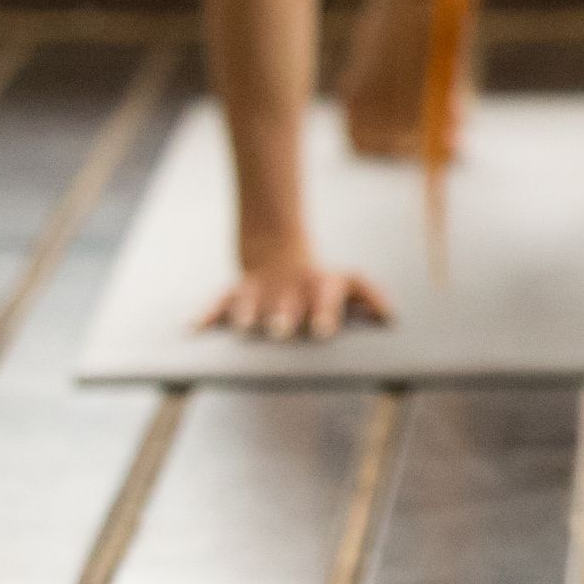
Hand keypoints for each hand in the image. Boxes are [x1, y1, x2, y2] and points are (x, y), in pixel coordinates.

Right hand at [198, 257, 390, 341]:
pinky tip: (192, 328)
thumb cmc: (320, 280)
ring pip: (251, 307)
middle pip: (286, 308)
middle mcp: (288, 292)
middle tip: (283, 330)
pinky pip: (216, 303)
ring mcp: (259, 293)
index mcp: (318, 289)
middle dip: (285, 318)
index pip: (324, 301)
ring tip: (247, 328)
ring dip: (248, 317)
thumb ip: (370, 298)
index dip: (325, 314)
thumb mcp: (349, 282)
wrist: (280, 253)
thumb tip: (392, 318)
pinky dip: (205, 314)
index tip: (323, 330)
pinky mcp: (234, 294)